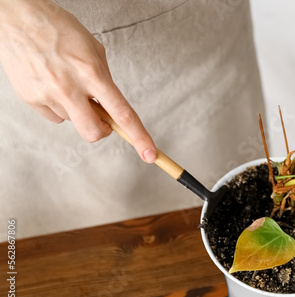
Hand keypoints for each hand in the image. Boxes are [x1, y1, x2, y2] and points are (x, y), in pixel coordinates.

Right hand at [0, 0, 156, 161]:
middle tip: (101, 118)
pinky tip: (53, 86)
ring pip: (73, 122)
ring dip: (78, 111)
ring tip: (67, 83)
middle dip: (103, 131)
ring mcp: (48, 95)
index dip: (138, 137)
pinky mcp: (30, 99)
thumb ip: (105, 81)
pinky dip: (58, 107)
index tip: (150, 154)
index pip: (122, 114)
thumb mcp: (94, 51)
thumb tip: (110, 109)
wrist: (18, 17)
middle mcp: (69, 88)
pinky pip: (53, 117)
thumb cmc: (60, 30)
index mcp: (92, 73)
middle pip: (94, 132)